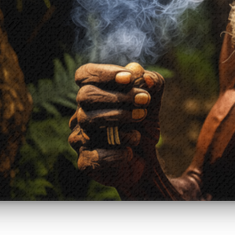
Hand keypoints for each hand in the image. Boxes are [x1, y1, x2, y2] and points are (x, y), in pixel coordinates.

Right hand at [68, 62, 163, 192]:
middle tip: (144, 100)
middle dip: (118, 96)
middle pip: (86, 95)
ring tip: (140, 119)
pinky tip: (129, 151)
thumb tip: (144, 76)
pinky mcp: (85, 161)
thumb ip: (153, 82)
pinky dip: (115, 153)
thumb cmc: (143, 121)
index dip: (104, 73)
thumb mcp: (154, 98)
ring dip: (119, 119)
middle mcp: (82, 113)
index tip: (129, 78)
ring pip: (88, 121)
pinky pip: (93, 155)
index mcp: (95, 92)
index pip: (85, 74)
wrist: (147, 156)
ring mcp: (80, 138)